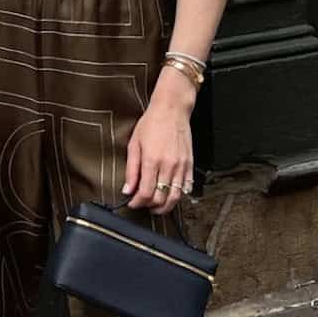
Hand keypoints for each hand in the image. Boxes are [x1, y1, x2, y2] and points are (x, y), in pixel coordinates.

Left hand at [122, 90, 194, 216]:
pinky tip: (169, 194)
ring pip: (175, 197)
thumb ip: (131, 169)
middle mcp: (168, 165)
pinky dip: (178, 195)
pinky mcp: (190, 164)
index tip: (132, 203)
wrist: (172, 109)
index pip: (146, 193)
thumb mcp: (134, 144)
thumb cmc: (152, 123)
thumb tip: (127, 189)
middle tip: (143, 204)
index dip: (137, 203)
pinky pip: (186, 187)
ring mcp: (181, 166)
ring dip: (164, 206)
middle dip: (149, 206)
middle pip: (161, 199)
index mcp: (152, 160)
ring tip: (156, 205)